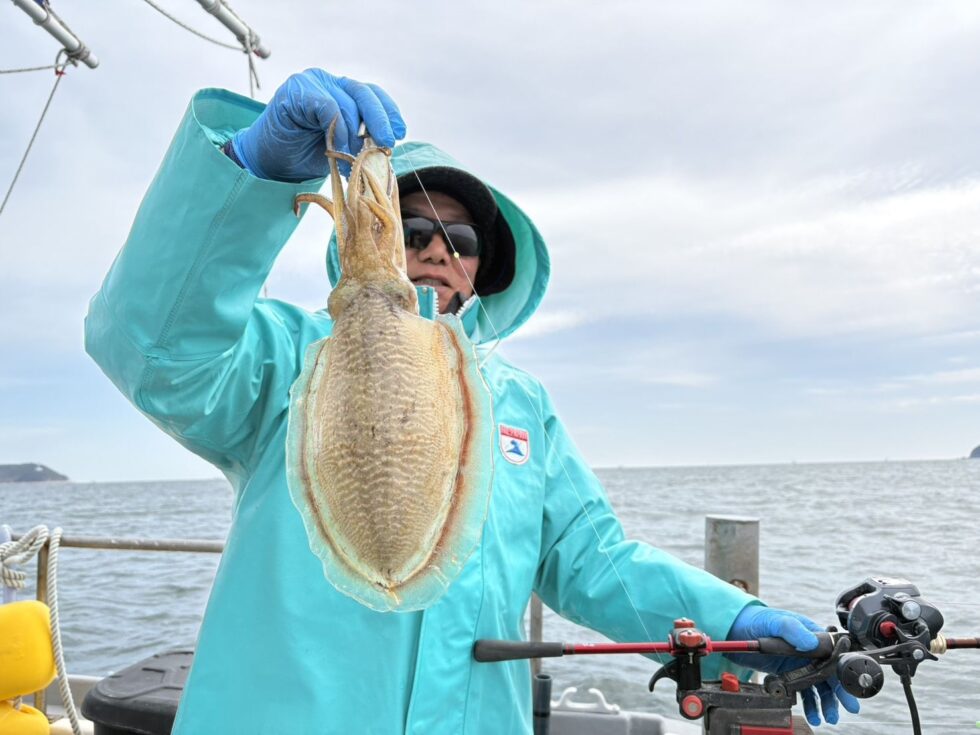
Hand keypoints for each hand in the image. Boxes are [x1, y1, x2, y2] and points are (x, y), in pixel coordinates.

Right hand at [230, 69, 406, 181]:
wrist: (270, 162)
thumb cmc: (306, 155)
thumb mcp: (343, 147)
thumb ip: (362, 139)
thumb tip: (388, 147)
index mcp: (343, 91)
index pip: (373, 95)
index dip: (389, 112)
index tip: (400, 133)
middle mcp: (328, 82)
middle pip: (364, 94)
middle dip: (380, 120)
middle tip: (388, 144)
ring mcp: (311, 83)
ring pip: (347, 102)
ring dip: (355, 133)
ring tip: (355, 157)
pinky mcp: (296, 90)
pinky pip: (327, 106)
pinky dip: (337, 128)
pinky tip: (338, 148)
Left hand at [726, 604, 860, 726]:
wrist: (735, 630)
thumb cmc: (757, 620)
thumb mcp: (776, 621)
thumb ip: (792, 629)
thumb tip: (810, 642)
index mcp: (810, 635)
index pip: (832, 656)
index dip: (842, 672)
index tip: (849, 687)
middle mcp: (807, 651)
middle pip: (829, 674)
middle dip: (838, 693)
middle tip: (847, 708)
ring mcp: (797, 663)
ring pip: (817, 686)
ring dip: (824, 702)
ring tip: (827, 717)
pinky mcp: (786, 673)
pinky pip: (801, 690)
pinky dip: (808, 703)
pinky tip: (811, 714)